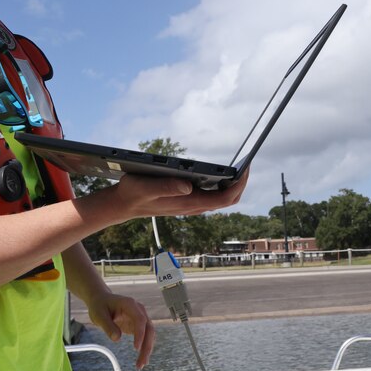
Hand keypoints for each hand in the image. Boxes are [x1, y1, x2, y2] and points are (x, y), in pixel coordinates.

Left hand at [87, 292, 155, 369]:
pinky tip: (141, 360)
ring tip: (140, 365)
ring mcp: (140, 318)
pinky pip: (144, 338)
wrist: (101, 300)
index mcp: (130, 305)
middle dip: (147, 346)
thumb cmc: (100, 306)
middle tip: (141, 363)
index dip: (140, 334)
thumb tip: (117, 339)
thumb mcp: (99, 315)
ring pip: (149, 335)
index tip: (136, 348)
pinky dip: (144, 348)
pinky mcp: (138, 325)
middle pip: (149, 329)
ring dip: (147, 350)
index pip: (140, 320)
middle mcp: (139, 310)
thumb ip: (108, 326)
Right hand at [112, 169, 247, 218]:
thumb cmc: (133, 194)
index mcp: (189, 202)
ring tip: (239, 167)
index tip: (246, 168)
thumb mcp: (145, 187)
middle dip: (241, 183)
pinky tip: (220, 173)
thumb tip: (189, 185)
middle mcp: (194, 206)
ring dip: (233, 184)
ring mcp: (191, 204)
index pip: (224, 198)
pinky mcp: (187, 200)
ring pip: (221, 198)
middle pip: (228, 199)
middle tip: (247, 164)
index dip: (239, 184)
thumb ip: (166, 187)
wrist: (123, 205)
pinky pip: (212, 196)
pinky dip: (221, 185)